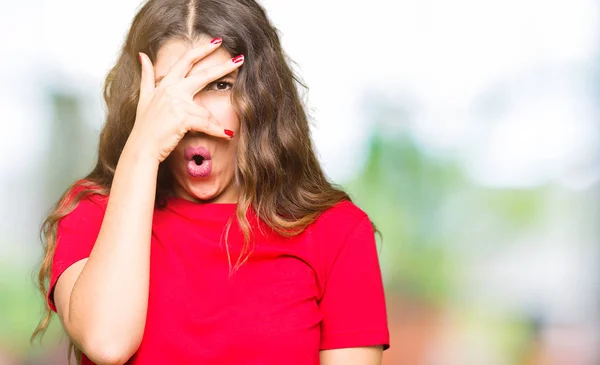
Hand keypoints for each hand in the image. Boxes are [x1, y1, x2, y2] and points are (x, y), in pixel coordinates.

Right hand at [129, 40, 243, 162]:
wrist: (142, 147)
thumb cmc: (145, 126)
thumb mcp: (143, 98)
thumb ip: (146, 76)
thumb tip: (142, 55)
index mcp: (165, 84)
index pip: (185, 61)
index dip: (201, 50)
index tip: (216, 42)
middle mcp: (171, 90)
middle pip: (202, 75)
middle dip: (223, 67)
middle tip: (240, 60)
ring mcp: (176, 103)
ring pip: (206, 110)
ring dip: (216, 123)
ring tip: (225, 132)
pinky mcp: (182, 118)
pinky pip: (206, 124)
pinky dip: (217, 131)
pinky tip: (227, 134)